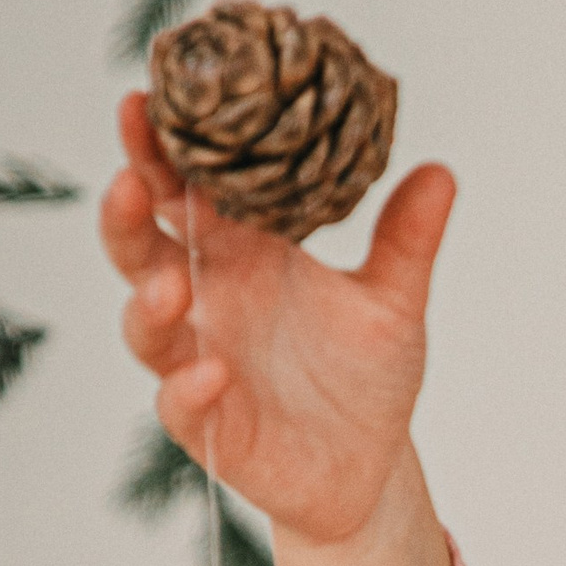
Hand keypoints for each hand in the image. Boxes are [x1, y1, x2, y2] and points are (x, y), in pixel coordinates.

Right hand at [100, 93, 456, 550]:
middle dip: (126, 212)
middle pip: (142, 248)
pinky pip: (181, 406)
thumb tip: (439, 172)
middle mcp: (208, 302)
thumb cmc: (366, 375)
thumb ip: (405, 240)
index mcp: (241, 254)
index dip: (160, 149)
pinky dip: (188, 390)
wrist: (370, 466)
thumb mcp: (394, 302)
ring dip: (150, 303)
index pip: (186, 191)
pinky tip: (210, 374)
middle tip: (130, 177)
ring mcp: (199, 361)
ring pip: (147, 326)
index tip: (147, 98)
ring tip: (171, 286)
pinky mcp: (210, 426)